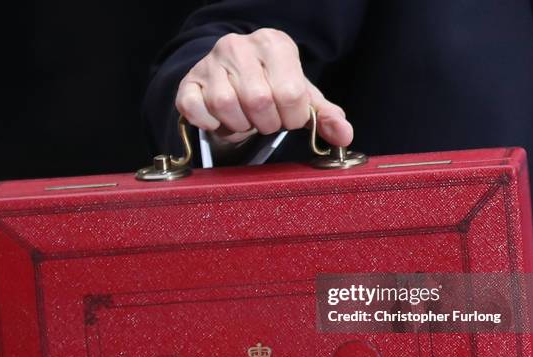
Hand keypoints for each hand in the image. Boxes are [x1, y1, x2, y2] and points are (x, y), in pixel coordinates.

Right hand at [175, 28, 352, 147]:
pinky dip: (211, 124)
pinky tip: (220, 120)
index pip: (290, 93)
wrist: (228, 78)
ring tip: (244, 119)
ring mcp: (210, 62)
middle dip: (266, 123)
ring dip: (239, 125)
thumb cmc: (270, 87)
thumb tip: (344, 136)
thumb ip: (324, 116)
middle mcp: (239, 45)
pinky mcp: (187, 82)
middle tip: (265, 120)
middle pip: (259, 101)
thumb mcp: (301, 97)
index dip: (292, 117)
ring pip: (226, 106)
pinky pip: (196, 110)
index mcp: (274, 43)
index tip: (288, 116)